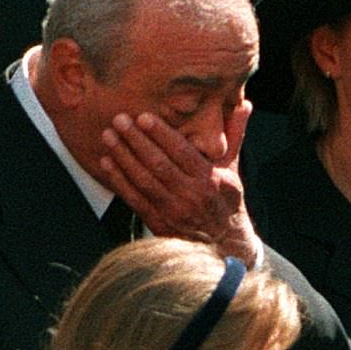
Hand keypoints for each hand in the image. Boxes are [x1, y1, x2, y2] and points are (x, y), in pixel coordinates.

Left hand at [100, 106, 258, 266]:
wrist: (225, 246)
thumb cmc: (226, 202)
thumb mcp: (233, 170)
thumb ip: (234, 136)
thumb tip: (244, 104)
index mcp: (211, 180)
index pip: (183, 152)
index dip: (161, 134)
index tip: (143, 117)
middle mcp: (192, 196)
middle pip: (159, 164)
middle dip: (136, 140)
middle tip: (119, 120)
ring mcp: (174, 212)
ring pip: (144, 180)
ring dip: (123, 157)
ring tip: (108, 136)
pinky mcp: (159, 224)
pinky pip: (135, 199)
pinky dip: (119, 180)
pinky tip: (107, 162)